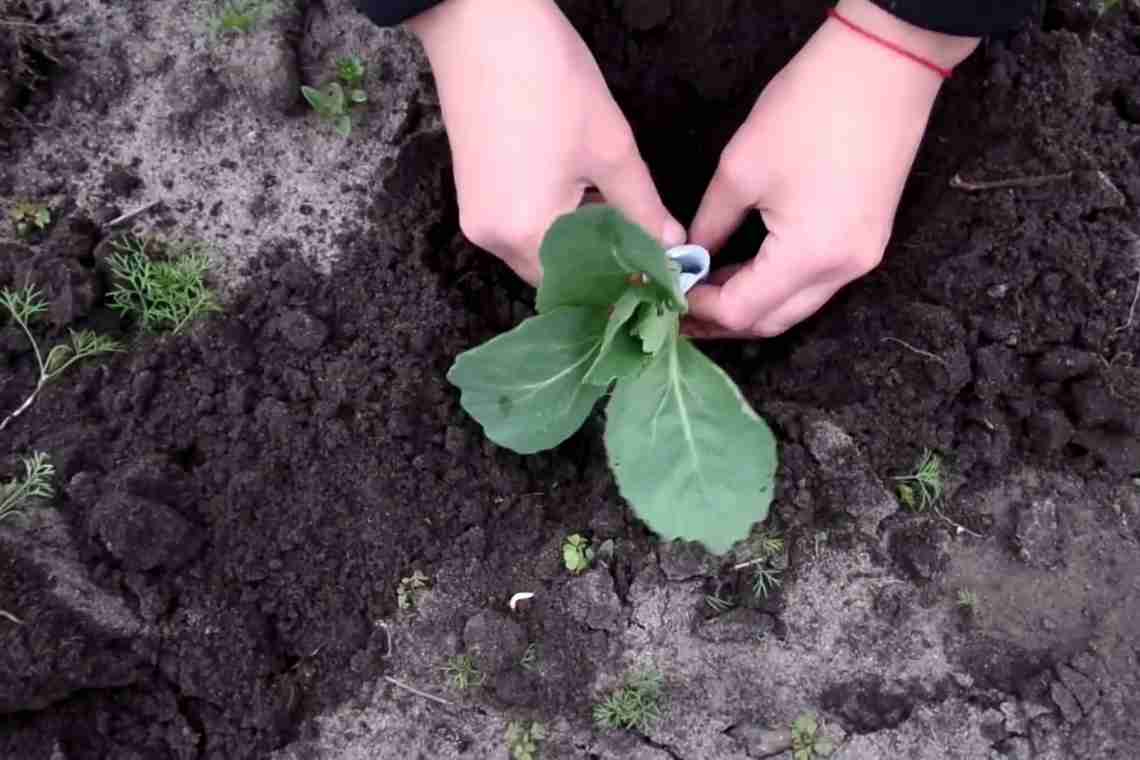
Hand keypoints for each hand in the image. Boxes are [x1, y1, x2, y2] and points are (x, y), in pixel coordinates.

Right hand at [409, 0, 684, 284]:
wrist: (481, 24)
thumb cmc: (550, 82)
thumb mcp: (611, 148)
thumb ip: (643, 207)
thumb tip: (672, 244)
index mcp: (527, 233)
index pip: (585, 285)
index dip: (623, 281)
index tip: (658, 272)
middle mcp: (493, 239)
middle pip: (557, 275)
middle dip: (600, 264)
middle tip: (644, 246)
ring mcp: (476, 218)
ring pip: (537, 252)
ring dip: (577, 243)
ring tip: (618, 217)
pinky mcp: (471, 195)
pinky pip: (518, 228)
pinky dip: (551, 223)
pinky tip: (581, 197)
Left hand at [684, 0, 978, 337]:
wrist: (886, 64)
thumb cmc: (810, 109)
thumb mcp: (740, 170)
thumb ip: (710, 225)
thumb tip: (689, 256)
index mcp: (809, 256)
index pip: (742, 310)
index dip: (699, 307)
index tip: (666, 292)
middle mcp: (842, 271)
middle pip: (772, 321)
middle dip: (723, 319)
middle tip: (679, 306)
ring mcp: (862, 258)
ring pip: (795, 306)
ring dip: (751, 304)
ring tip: (705, 291)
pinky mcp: (868, 240)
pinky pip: (815, 282)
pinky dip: (777, 284)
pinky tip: (744, 270)